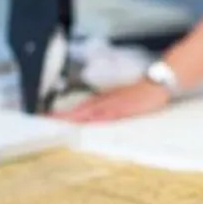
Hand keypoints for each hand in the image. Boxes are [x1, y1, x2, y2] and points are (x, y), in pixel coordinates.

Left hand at [55, 80, 171, 123]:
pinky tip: (86, 120)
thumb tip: (95, 117)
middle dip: (62, 115)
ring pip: (89, 111)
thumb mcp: (124, 101)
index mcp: (104, 101)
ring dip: (73, 116)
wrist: (158, 83)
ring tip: (57, 121)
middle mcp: (105, 101)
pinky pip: (106, 113)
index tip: (48, 117)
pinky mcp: (123, 107)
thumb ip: (110, 108)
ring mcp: (113, 104)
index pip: (80, 108)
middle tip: (45, 119)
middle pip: (79, 109)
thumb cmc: (142, 93)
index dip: (64, 113)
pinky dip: (94, 117)